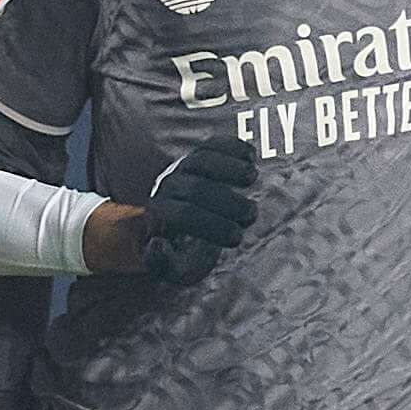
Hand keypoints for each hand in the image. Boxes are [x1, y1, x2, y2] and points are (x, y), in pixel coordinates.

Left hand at [125, 137, 255, 282]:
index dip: (211, 226)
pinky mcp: (199, 155)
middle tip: (250, 215)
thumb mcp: (170, 266)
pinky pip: (213, 143)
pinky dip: (233, 146)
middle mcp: (169, 187)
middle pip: (196, 188)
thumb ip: (160, 262)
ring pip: (202, 158)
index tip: (237, 238)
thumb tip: (158, 243)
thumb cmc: (178, 252)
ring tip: (252, 178)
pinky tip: (251, 156)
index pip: (183, 215)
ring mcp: (183, 168)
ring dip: (230, 167)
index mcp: (160, 215)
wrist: (175, 228)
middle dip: (227, 201)